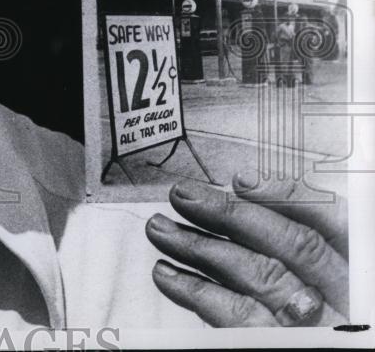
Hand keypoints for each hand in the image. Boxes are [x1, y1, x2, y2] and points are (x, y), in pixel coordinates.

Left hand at [145, 173, 348, 326]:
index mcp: (359, 271)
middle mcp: (342, 301)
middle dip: (228, 216)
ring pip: (256, 279)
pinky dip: (198, 294)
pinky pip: (237, 321)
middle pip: (287, 248)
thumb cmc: (327, 302)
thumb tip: (248, 184)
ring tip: (160, 229)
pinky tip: (167, 275)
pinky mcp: (279, 348)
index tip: (240, 181)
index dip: (285, 198)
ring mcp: (311, 328)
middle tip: (181, 196)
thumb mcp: (336, 263)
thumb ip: (306, 225)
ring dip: (201, 250)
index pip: (327, 226)